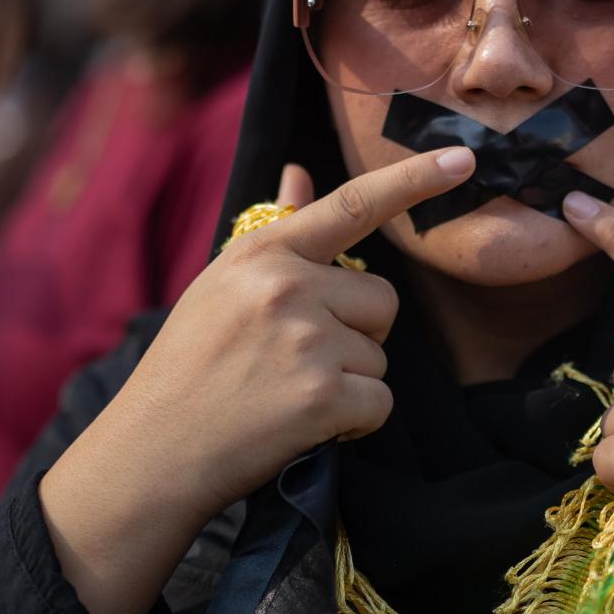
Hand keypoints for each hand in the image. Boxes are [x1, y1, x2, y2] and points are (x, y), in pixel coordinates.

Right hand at [39, 147, 474, 613]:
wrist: (151, 453)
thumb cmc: (188, 367)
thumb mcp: (221, 286)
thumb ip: (275, 231)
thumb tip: (301, 173)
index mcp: (263, 254)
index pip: (352, 204)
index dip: (413, 180)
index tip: (462, 159)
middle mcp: (287, 287)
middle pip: (381, 299)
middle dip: (358, 332)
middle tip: (297, 361)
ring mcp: (306, 341)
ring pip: (379, 354)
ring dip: (349, 382)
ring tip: (287, 394)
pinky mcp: (322, 397)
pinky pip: (379, 402)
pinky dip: (355, 424)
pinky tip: (307, 427)